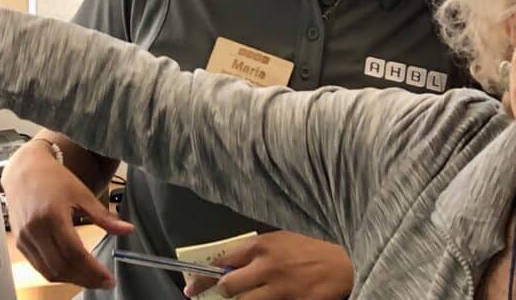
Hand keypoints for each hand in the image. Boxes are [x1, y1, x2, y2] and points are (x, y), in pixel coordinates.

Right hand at [1, 140, 132, 288]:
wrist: (24, 170)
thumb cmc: (54, 179)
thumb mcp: (82, 193)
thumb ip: (103, 216)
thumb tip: (128, 230)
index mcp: (52, 215)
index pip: (74, 252)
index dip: (93, 270)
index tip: (109, 279)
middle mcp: (35, 229)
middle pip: (61, 267)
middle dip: (85, 280)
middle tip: (103, 282)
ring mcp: (24, 237)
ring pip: (49, 272)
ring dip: (71, 280)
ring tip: (90, 278)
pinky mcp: (20, 242)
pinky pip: (39, 267)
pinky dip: (57, 273)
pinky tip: (71, 270)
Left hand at [184, 231, 352, 299]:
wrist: (343, 262)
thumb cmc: (308, 249)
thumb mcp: (279, 240)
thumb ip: (255, 252)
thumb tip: (227, 264)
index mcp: (262, 247)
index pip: (223, 260)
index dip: (205, 276)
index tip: (191, 286)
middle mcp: (268, 267)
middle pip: (230, 287)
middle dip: (220, 293)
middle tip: (215, 296)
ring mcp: (282, 289)